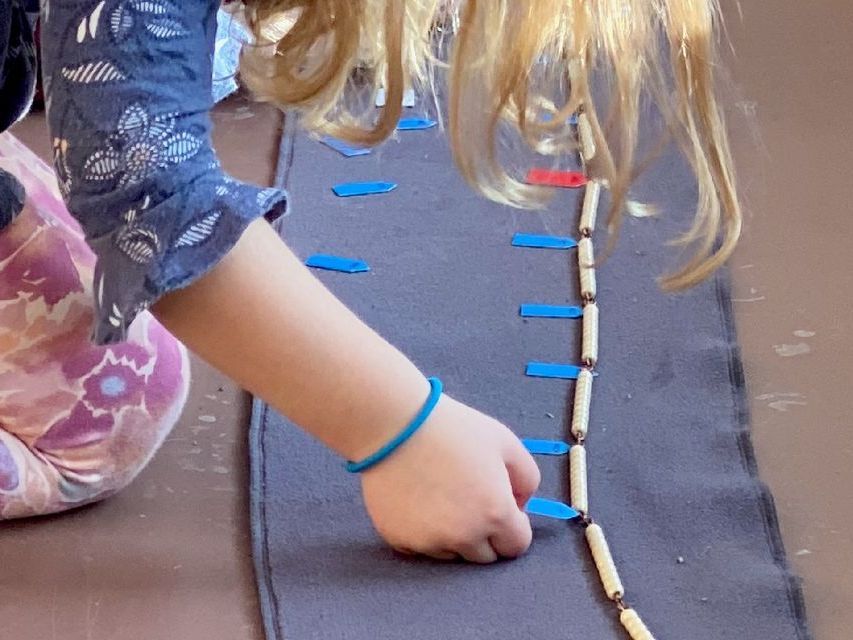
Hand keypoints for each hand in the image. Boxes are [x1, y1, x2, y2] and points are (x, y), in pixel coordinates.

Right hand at [360, 395, 540, 562]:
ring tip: (442, 496)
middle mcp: (463, 536)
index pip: (516, 546)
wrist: (394, 424)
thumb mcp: (506, 443)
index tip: (501, 506)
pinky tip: (419, 500)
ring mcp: (429, 542)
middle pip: (485, 556)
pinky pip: (422, 547)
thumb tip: (520, 506)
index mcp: (495, 514)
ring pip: (452, 553)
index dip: (514, 526)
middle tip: (471, 500)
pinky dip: (424, 532)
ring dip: (454, 536)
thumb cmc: (453, 429)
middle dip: (486, 534)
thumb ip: (526, 479)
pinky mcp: (400, 540)